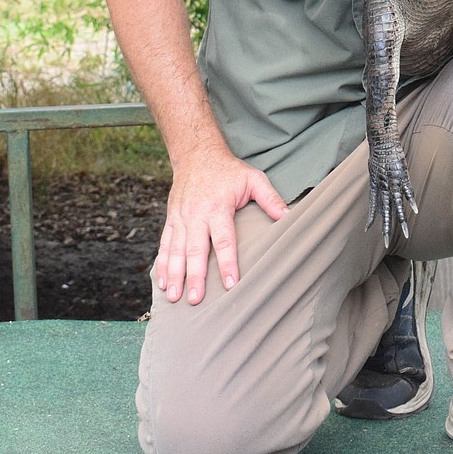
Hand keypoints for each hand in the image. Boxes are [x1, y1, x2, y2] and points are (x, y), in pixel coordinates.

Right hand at [156, 150, 288, 304]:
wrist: (197, 154)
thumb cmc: (228, 170)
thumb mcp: (253, 178)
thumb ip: (270, 198)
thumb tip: (289, 216)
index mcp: (218, 207)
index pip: (223, 239)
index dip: (227, 262)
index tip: (231, 283)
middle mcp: (196, 214)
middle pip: (195, 250)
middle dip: (195, 276)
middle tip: (196, 299)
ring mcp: (181, 217)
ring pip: (176, 250)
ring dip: (175, 275)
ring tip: (174, 297)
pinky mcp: (171, 218)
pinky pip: (165, 244)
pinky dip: (162, 264)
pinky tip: (162, 282)